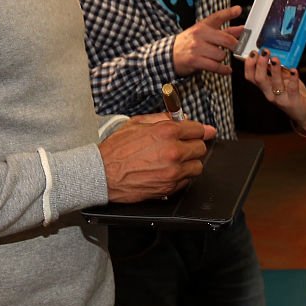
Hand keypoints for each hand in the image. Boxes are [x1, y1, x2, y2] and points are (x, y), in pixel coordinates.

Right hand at [98, 115, 214, 202]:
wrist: (102, 174)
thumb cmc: (116, 149)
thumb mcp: (137, 123)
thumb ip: (162, 118)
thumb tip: (181, 118)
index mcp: (166, 132)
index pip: (197, 129)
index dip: (200, 130)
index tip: (204, 132)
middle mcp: (173, 151)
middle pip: (201, 148)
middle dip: (194, 145)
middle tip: (184, 145)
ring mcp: (173, 171)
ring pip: (198, 166)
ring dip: (190, 162)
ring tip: (177, 160)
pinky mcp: (169, 187)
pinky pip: (187, 180)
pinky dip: (182, 176)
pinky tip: (169, 171)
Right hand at [173, 5, 244, 76]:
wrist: (169, 55)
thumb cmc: (188, 44)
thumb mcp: (204, 34)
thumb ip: (223, 31)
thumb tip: (241, 29)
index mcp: (202, 26)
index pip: (217, 17)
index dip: (229, 13)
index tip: (238, 10)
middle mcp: (199, 34)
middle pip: (225, 39)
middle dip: (234, 46)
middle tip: (237, 48)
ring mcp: (196, 47)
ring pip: (221, 54)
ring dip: (222, 59)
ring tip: (216, 58)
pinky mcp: (194, 60)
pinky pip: (215, 66)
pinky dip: (223, 69)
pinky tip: (226, 69)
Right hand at [243, 49, 305, 131]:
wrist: (303, 112)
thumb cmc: (291, 93)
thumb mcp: (281, 79)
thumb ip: (276, 69)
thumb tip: (271, 54)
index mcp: (265, 86)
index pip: (250, 77)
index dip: (249, 65)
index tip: (253, 53)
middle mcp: (270, 93)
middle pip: (259, 79)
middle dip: (260, 64)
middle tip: (264, 52)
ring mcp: (280, 98)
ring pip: (274, 84)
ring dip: (275, 70)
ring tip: (275, 59)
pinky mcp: (293, 101)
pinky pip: (292, 89)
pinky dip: (293, 79)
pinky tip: (294, 70)